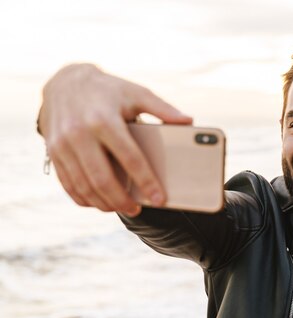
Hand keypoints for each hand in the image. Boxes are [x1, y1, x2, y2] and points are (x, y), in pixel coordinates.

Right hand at [38, 63, 192, 215]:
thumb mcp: (136, 93)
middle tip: (138, 210)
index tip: (159, 198)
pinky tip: (99, 203)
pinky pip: (67, 183)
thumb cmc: (108, 91)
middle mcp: (79, 133)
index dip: (146, 181)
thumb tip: (189, 121)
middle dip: (121, 200)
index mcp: (104, 120)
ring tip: (123, 208)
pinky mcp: (53, 152)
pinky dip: (84, 198)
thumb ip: (162, 108)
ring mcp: (62, 145)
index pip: (129, 157)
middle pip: (102, 178)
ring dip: (103, 203)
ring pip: (83, 185)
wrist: (65, 82)